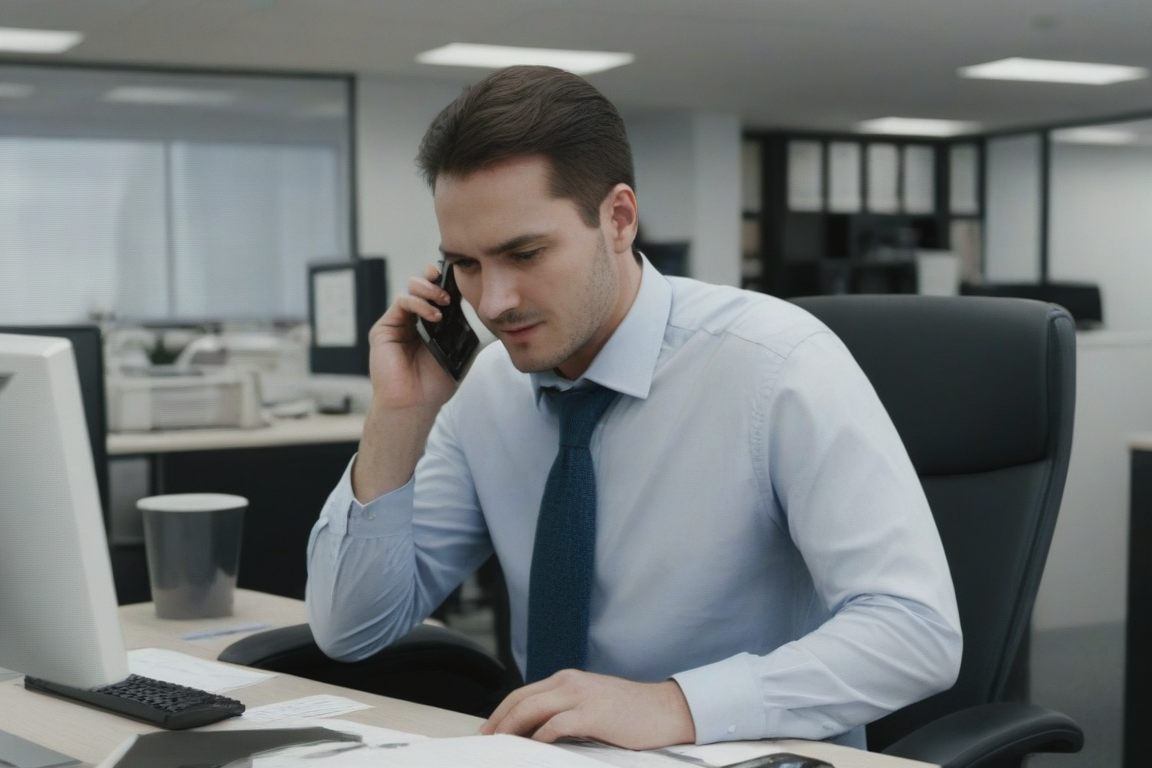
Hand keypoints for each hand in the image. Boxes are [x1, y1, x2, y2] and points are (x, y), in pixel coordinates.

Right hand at [366, 261, 457, 411]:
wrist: (415, 402)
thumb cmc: (437, 382)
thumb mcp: (460, 352)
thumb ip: (468, 331)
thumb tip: (488, 313)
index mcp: (433, 323)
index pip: (440, 293)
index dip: (448, 282)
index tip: (461, 278)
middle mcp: (415, 319)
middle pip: (423, 284)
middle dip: (436, 277)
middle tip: (450, 284)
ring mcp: (400, 321)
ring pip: (412, 288)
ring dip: (429, 288)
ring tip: (444, 301)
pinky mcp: (386, 327)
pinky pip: (402, 302)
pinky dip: (419, 303)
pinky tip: (434, 315)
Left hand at [479, 669, 695, 749]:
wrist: (666, 710)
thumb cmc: (631, 713)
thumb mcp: (591, 703)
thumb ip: (565, 710)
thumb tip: (534, 731)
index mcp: (568, 680)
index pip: (522, 693)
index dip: (501, 712)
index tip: (488, 730)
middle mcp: (570, 682)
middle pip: (521, 699)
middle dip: (498, 721)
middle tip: (484, 740)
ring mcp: (581, 695)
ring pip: (532, 708)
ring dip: (511, 728)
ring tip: (499, 745)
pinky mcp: (593, 713)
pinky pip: (557, 724)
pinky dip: (540, 736)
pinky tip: (533, 747)